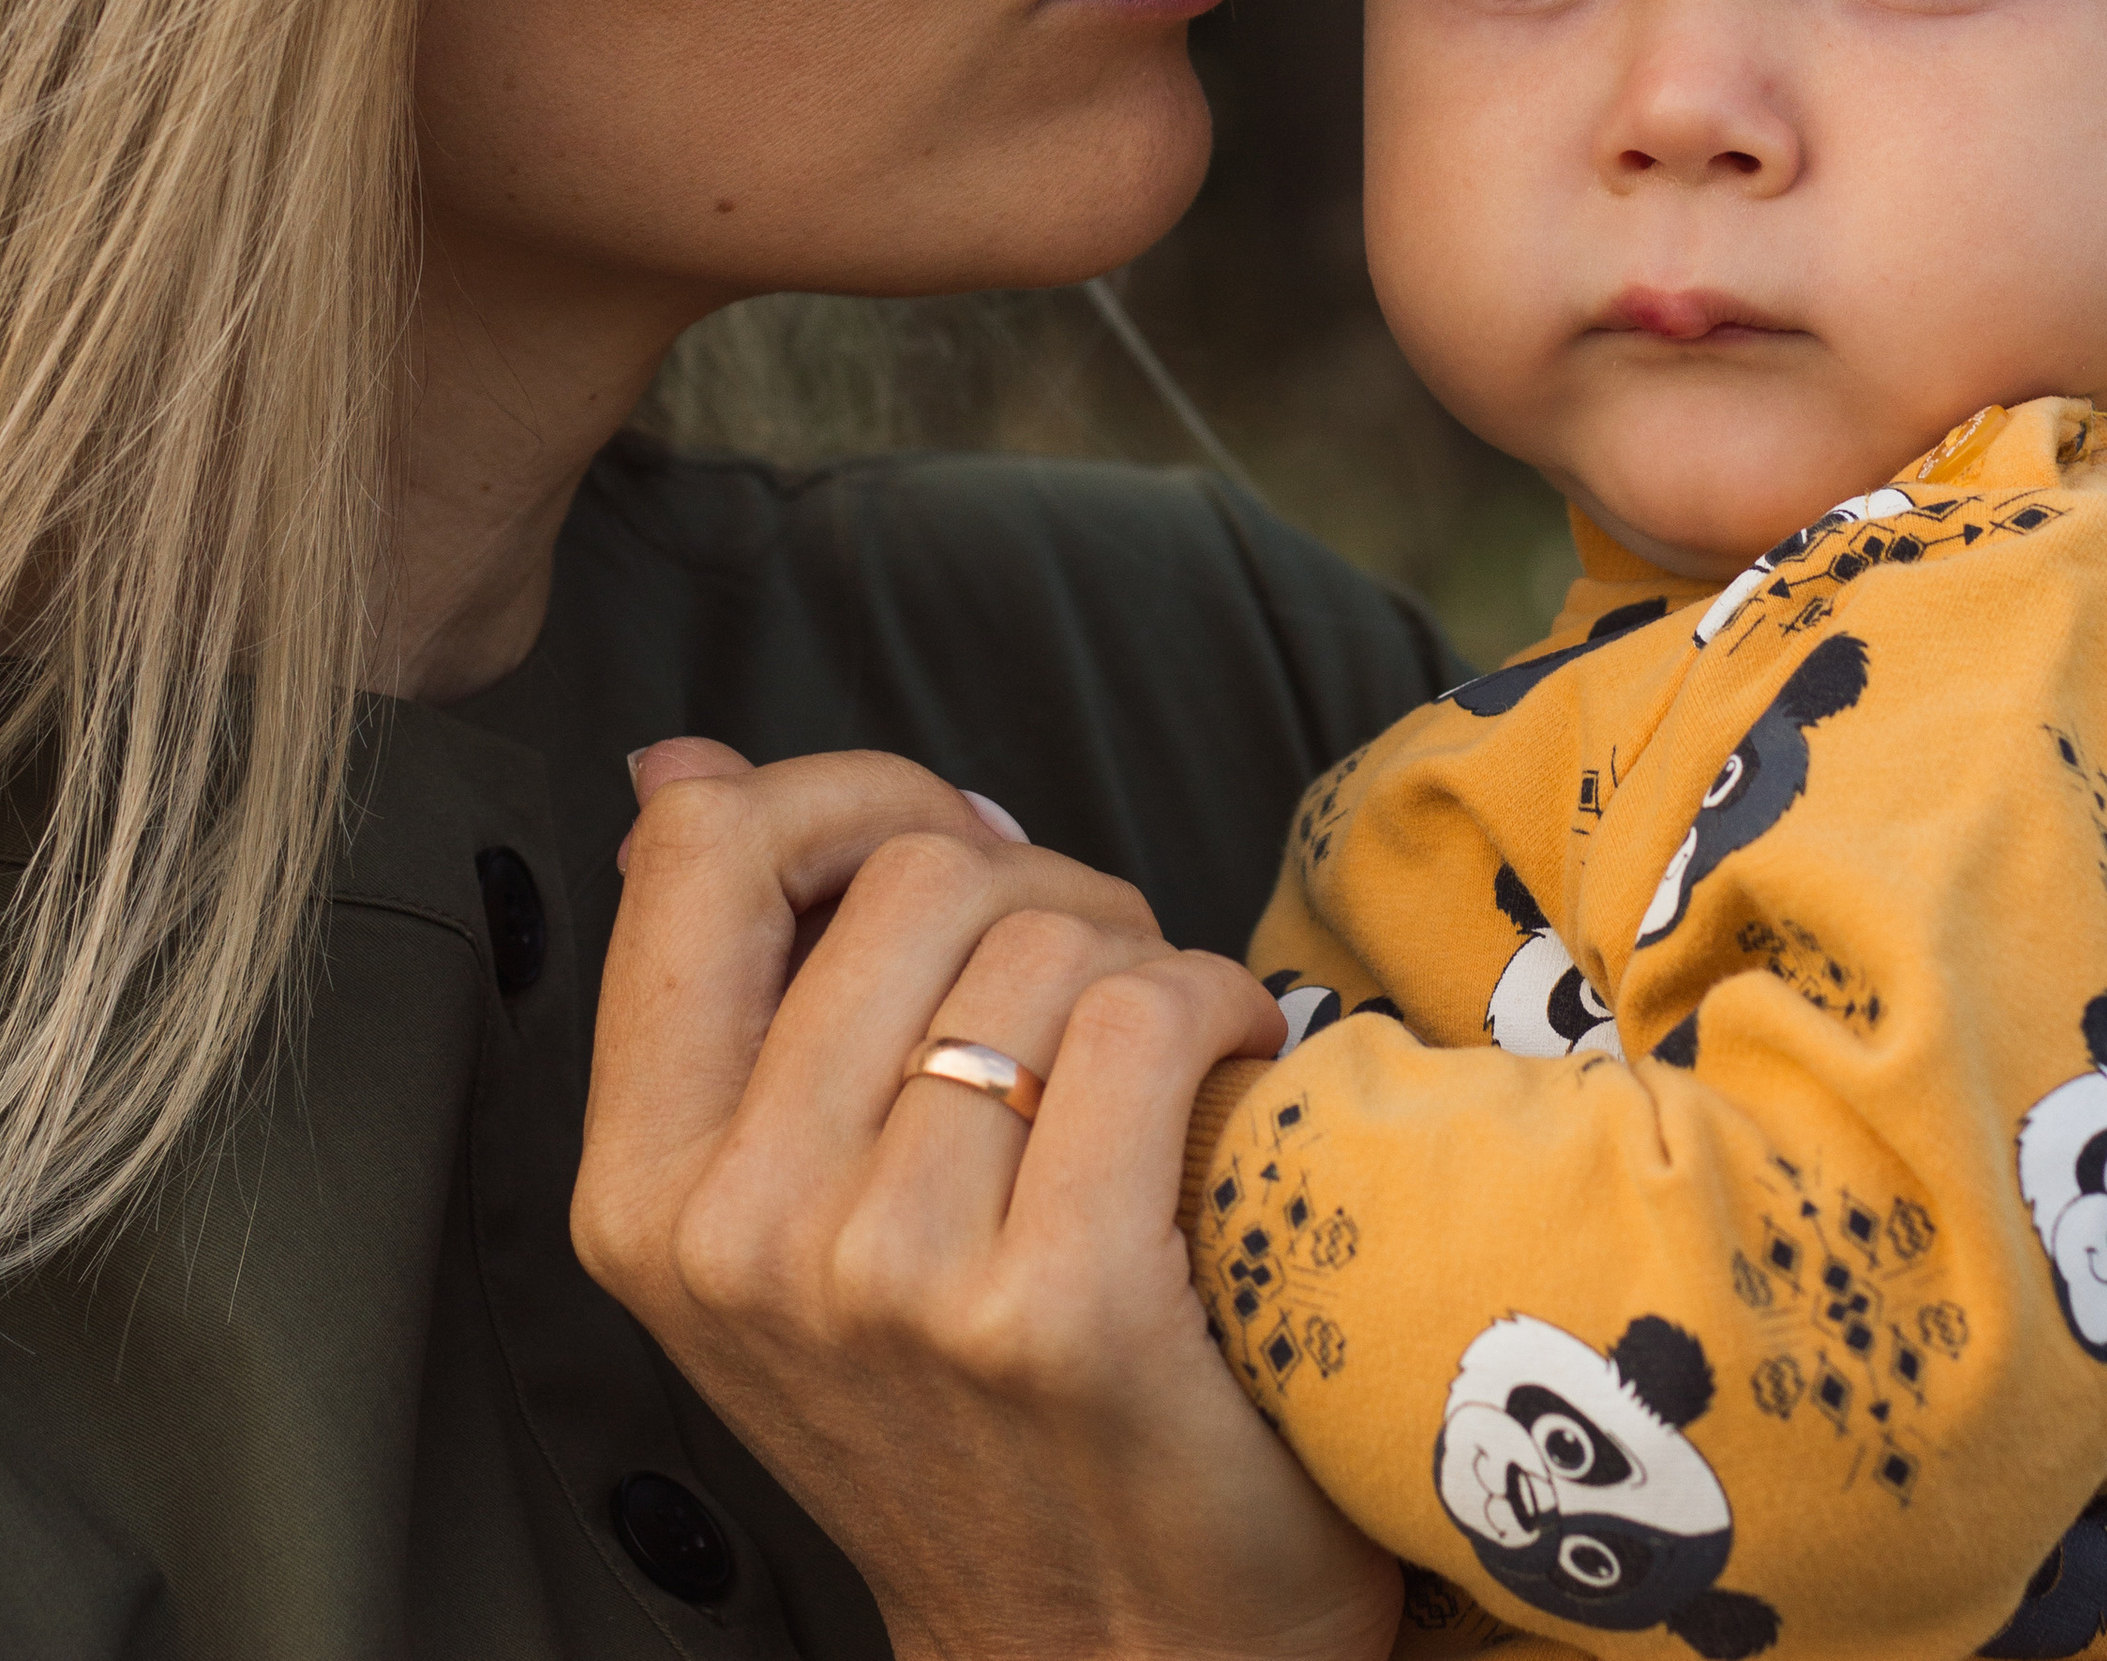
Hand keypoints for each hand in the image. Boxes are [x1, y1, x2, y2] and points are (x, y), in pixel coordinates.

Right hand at [574, 741, 1402, 1660]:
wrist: (1102, 1646)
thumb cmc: (954, 1394)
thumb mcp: (782, 1208)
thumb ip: (738, 982)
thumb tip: (672, 765)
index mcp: (646, 1193)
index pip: (702, 854)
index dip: (847, 796)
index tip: (941, 850)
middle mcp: (744, 1237)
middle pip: (915, 876)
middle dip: (1034, 885)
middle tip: (1086, 978)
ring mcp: (896, 1278)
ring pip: (1045, 938)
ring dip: (1136, 955)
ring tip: (1151, 1052)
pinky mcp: (1060, 1307)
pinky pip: (1149, 1014)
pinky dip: (1220, 1008)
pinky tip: (1230, 1074)